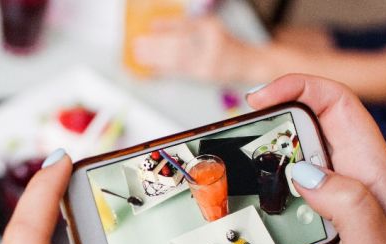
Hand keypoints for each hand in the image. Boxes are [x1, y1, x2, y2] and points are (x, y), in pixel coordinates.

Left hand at [132, 15, 260, 82]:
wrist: (246, 63)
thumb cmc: (224, 43)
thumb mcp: (206, 26)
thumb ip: (183, 24)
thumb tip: (155, 26)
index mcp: (211, 28)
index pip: (185, 27)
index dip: (165, 28)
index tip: (149, 29)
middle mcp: (211, 46)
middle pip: (179, 45)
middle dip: (156, 45)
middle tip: (138, 45)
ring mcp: (208, 62)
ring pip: (177, 60)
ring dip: (156, 58)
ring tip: (140, 55)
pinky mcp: (204, 76)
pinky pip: (180, 72)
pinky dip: (164, 69)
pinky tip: (152, 68)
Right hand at [250, 75, 385, 243]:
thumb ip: (347, 205)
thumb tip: (306, 173)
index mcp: (369, 168)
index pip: (335, 104)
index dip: (298, 88)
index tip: (260, 98)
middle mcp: (346, 178)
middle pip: (296, 135)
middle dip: (263, 146)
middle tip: (239, 162)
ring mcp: (324, 202)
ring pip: (277, 179)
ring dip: (262, 206)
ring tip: (264, 230)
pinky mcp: (307, 226)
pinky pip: (273, 219)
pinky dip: (269, 242)